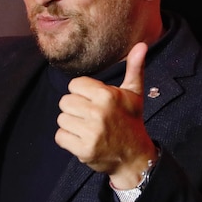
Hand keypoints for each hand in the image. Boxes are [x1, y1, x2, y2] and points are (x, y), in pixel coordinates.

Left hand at [55, 42, 156, 187]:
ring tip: (87, 129)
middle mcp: (98, 112)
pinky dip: (68, 140)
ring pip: (61, 119)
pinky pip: (60, 136)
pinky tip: (82, 140)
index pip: (74, 85)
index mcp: (107, 95)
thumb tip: (141, 44)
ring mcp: (91, 132)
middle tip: (90, 118)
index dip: (82, 93)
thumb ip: (135, 68)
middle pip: (65, 101)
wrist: (135, 157)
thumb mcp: (134, 94)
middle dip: (75, 110)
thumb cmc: (131, 121)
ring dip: (71, 125)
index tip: (94, 103)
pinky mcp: (84, 149)